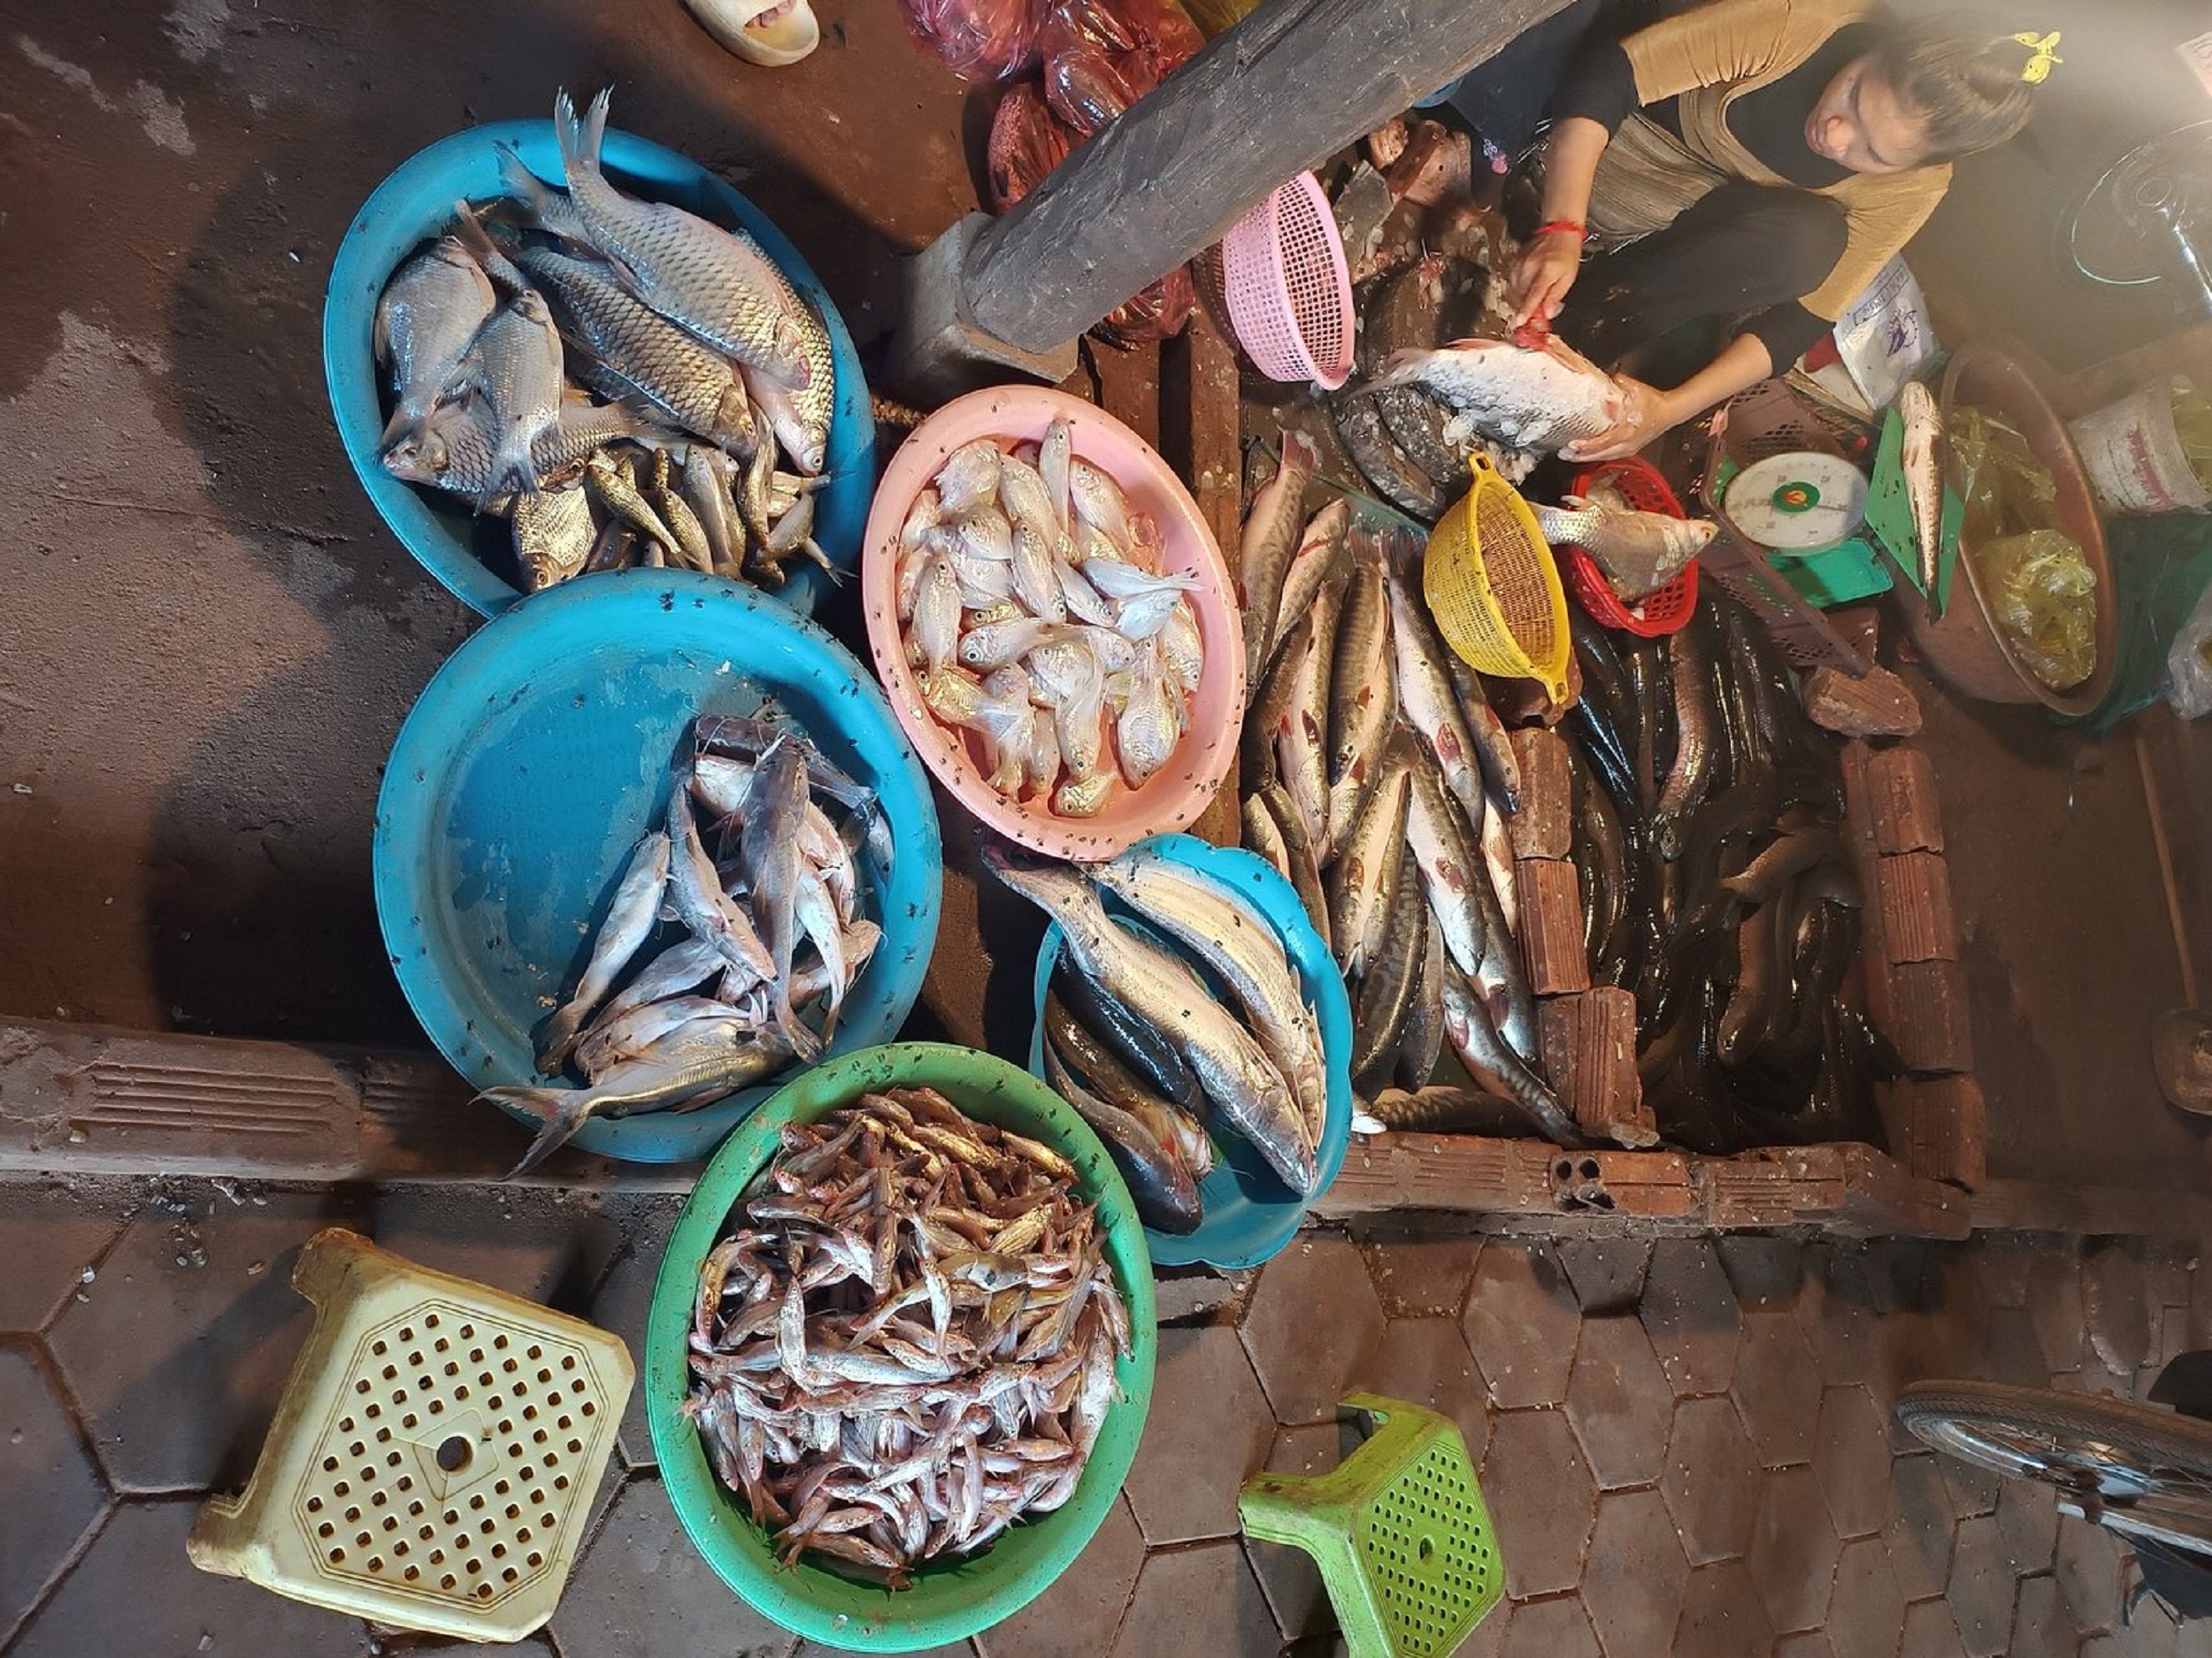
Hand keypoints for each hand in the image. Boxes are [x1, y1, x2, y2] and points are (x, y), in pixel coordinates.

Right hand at [1508, 229, 1582, 330]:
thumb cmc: (1566, 253)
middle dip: (1524, 310)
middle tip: (1532, 318)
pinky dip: (1516, 292)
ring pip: (1513, 292)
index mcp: (1546, 272)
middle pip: (1520, 297)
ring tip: (1531, 302)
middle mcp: (1530, 267)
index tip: (1519, 322)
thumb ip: (1555, 297)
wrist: (1558, 232)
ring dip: (1520, 301)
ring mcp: (1520, 264)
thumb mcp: (1568, 279)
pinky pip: (1510, 284)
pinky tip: (1525, 291)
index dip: (1525, 311)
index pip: (1532, 295)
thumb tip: (1547, 313)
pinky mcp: (1514, 263)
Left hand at [1560, 377, 1677, 462]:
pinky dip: (1595, 456)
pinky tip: (1584, 454)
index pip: (1604, 442)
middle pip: (1600, 455)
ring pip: (1604, 458)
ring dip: (1586, 458)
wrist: (1669, 412)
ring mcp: (1629, 449)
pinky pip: (1609, 456)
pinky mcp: (1629, 450)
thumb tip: (1600, 377)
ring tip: (1569, 456)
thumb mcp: (1634, 388)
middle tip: (1564, 454)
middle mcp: (1628, 443)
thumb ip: (1615, 383)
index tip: (1573, 445)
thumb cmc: (1653, 401)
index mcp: (1628, 430)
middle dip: (1580, 456)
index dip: (1587, 445)